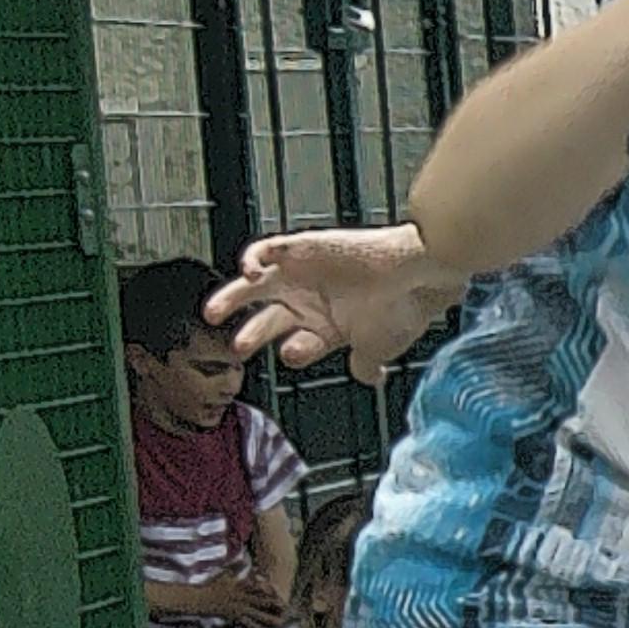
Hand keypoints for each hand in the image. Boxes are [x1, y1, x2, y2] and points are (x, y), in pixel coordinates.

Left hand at [215, 221, 457, 377]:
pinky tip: (252, 274)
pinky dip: (251, 261)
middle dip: (251, 335)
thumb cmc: (401, 310)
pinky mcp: (300, 248)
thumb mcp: (379, 349)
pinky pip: (263, 252)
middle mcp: (311, 302)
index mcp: (328, 328)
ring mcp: (303, 275)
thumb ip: (366, 365)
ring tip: (213, 313)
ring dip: (232, 299)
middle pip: (268, 320)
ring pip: (255, 287)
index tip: (290, 354)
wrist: (415, 269)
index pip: (297, 345)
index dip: (292, 352)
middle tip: (238, 348)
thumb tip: (371, 379)